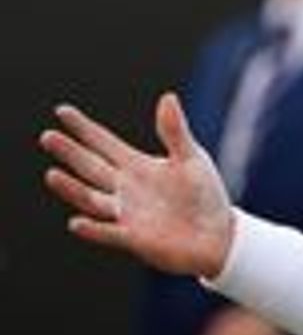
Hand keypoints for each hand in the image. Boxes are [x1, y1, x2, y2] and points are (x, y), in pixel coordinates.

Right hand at [40, 93, 234, 277]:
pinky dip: (94, 230)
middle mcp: (126, 188)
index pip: (104, 143)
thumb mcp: (192, 160)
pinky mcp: (135, 238)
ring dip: (72, 189)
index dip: (84, 128)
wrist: (221, 236)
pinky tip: (77, 223)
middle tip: (48, 137)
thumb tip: (168, 97)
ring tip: (52, 175)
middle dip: (70, 153)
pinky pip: (109, 233)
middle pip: (90, 167)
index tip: (62, 111)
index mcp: (138, 166)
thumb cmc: (206, 196)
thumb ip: (175, 132)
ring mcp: (127, 214)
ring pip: (92, 199)